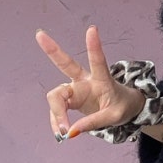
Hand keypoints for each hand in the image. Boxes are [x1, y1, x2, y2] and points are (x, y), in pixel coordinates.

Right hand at [36, 25, 143, 139]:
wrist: (123, 108)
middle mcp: (85, 80)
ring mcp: (75, 88)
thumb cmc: (121, 106)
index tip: (92, 29)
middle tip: (39, 35)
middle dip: (52, 50)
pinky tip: (62, 132)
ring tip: (63, 133)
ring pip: (56, 95)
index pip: (98, 61)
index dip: (94, 46)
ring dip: (57, 113)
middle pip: (66, 64)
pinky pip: (57, 110)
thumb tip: (69, 132)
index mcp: (102, 80)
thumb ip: (93, 123)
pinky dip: (57, 122)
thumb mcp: (114, 117)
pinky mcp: (69, 98)